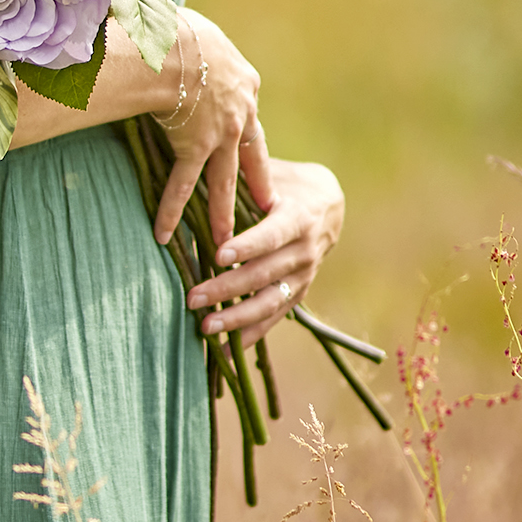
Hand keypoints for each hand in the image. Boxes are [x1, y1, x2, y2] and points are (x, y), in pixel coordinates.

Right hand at [150, 10, 268, 250]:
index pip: (247, 115)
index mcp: (245, 83)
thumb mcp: (201, 33)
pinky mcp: (195, 148)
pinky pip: (182, 186)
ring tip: (225, 242)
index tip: (250, 147)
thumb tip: (173, 34)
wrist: (177, 48)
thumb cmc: (182, 29)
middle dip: (258, 183)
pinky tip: (164, 235)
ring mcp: (220, 135)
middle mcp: (240, 114)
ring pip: (224, 181)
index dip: (247, 133)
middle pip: (251, 157)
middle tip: (268, 206)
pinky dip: (172, 211)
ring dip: (223, 213)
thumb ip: (196, 47)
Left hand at [185, 158, 345, 345]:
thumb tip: (207, 169)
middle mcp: (304, 251)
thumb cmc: (287, 183)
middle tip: (193, 298)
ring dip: (235, 318)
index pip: (271, 235)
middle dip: (226, 288)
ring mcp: (303, 276)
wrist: (328, 205)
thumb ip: (245, 177)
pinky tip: (225, 351)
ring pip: (268, 302)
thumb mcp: (273, 173)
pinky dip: (249, 335)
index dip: (246, 246)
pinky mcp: (298, 293)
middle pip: (263, 274)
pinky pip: (273, 318)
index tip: (218, 254)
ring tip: (204, 327)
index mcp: (298, 218)